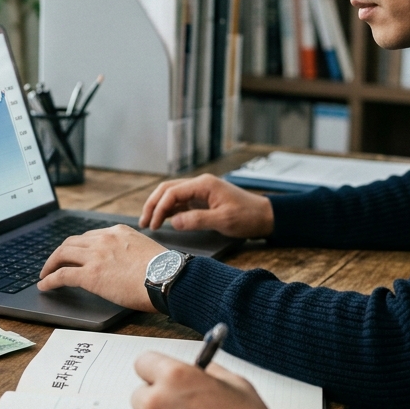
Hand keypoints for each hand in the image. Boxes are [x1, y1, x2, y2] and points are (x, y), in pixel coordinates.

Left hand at [36, 225, 166, 310]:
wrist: (167, 278)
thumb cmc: (164, 271)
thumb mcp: (146, 250)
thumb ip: (132, 252)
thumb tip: (128, 265)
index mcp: (118, 232)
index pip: (90, 236)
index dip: (79, 246)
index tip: (74, 254)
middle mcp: (104, 239)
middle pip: (72, 242)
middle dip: (60, 253)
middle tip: (54, 263)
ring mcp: (95, 256)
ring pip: (62, 254)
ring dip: (50, 264)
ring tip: (45, 274)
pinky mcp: (90, 275)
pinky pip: (62, 275)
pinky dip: (49, 280)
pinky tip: (44, 286)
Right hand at [140, 173, 274, 237]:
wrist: (265, 216)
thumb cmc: (248, 217)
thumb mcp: (223, 221)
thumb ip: (197, 220)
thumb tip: (173, 222)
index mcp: (204, 184)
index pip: (172, 192)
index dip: (159, 208)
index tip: (153, 224)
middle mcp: (200, 184)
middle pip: (167, 189)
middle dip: (153, 204)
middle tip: (143, 222)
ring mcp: (201, 191)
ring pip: (172, 194)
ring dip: (159, 206)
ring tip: (149, 222)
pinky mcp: (203, 199)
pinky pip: (181, 202)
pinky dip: (169, 210)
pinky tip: (163, 221)